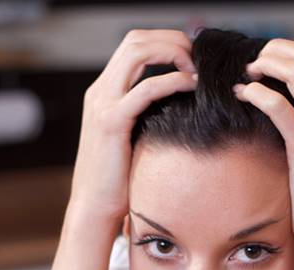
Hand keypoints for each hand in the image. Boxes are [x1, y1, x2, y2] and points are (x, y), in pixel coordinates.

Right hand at [70, 29, 196, 221]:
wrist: (94, 206)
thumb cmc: (119, 178)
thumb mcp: (134, 136)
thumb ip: (147, 114)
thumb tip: (182, 104)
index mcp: (104, 91)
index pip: (134, 45)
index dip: (165, 41)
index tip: (192, 57)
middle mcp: (100, 90)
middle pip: (136, 39)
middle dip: (172, 40)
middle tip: (199, 57)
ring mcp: (103, 103)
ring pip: (137, 52)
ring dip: (172, 52)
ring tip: (196, 68)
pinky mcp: (111, 122)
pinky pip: (146, 88)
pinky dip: (172, 80)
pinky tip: (191, 86)